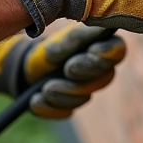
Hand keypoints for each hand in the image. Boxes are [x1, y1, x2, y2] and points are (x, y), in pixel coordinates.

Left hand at [0, 23, 126, 118]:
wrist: (26, 67)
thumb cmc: (49, 48)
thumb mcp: (60, 40)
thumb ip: (76, 38)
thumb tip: (95, 31)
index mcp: (101, 47)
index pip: (117, 50)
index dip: (108, 52)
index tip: (92, 50)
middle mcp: (99, 70)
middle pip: (105, 78)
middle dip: (84, 73)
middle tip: (67, 68)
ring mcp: (86, 90)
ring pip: (84, 97)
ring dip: (63, 93)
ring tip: (45, 88)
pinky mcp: (71, 106)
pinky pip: (66, 111)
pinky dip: (49, 107)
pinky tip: (35, 100)